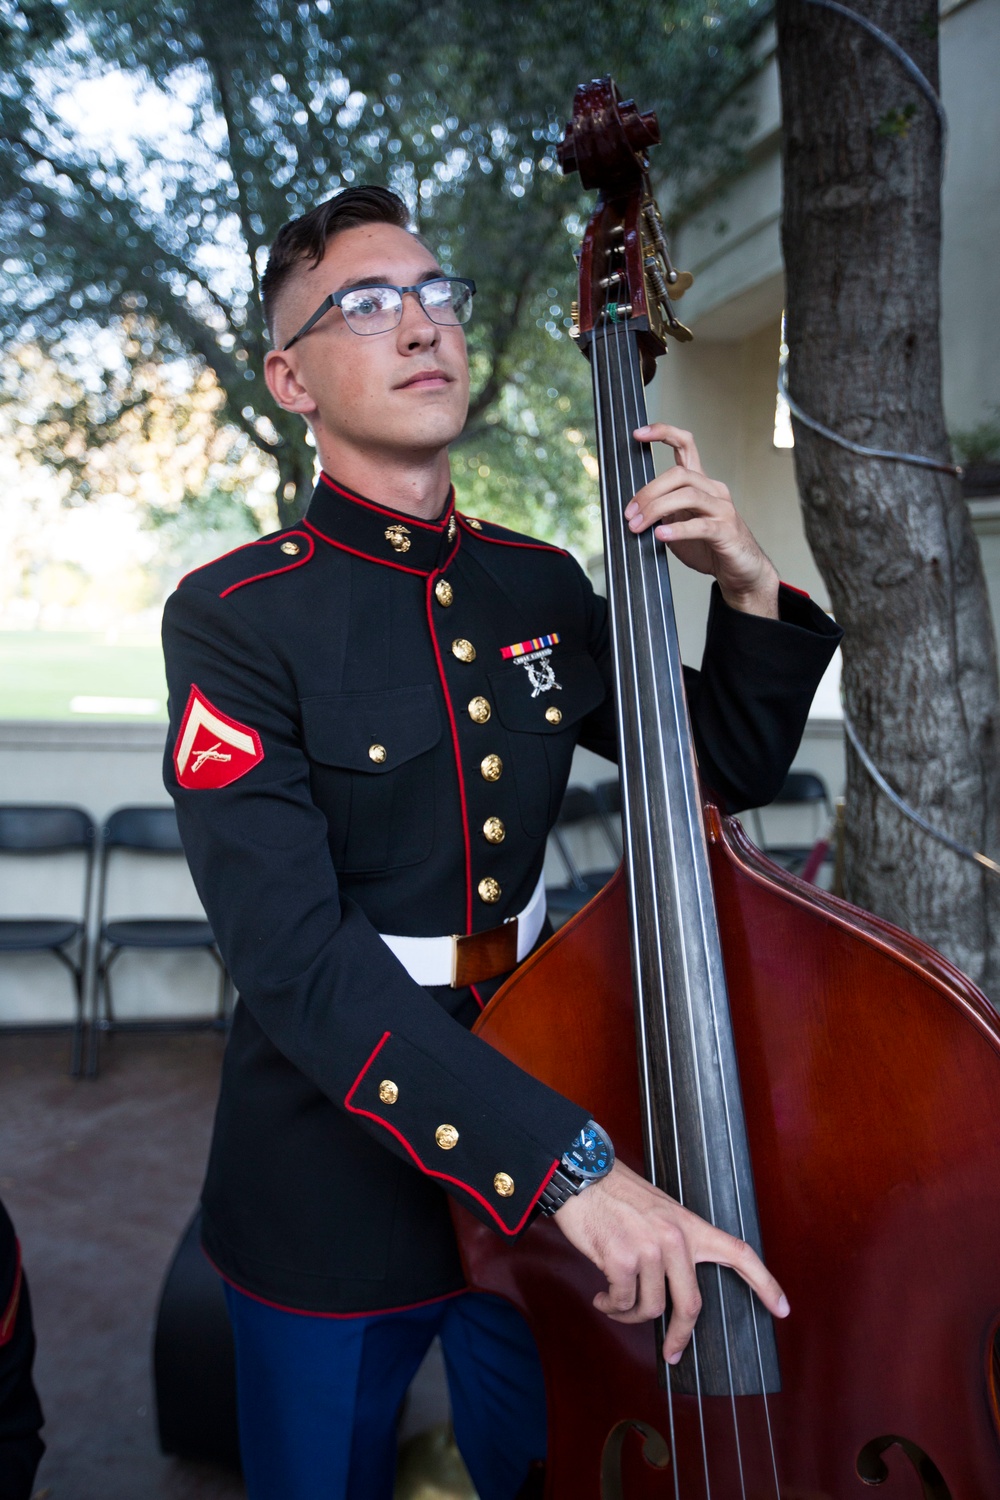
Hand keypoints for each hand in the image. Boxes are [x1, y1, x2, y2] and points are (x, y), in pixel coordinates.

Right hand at [552, 1160, 789, 1363]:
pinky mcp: (621, 1258)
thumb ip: (675, 1242)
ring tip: (614, 1303)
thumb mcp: (659, 1211)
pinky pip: (622, 1301)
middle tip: (671, 1352)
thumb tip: (675, 1284)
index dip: (766, 1284)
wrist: (581, 1175)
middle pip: (691, 1305)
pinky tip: (602, 1297)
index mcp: (689, 1225)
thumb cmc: (616, 1194)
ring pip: (650, 1308)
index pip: (739, 1253)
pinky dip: (611, 1306)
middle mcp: (675, 1238)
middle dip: (679, 1336)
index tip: (783, 1310)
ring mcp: (649, 1249)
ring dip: (629, 1315)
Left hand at [625, 424, 779, 618]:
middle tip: (629, 513)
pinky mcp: (726, 531)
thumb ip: (661, 512)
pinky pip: (700, 526)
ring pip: (687, 495)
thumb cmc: (708, 546)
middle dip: (648, 491)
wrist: (739, 570)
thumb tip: (632, 511)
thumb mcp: (678, 523)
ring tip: (637, 526)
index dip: (663, 433)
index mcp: (700, 483)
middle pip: (679, 473)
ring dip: (656, 509)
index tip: (638, 433)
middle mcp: (713, 490)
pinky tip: (661, 535)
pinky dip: (677, 529)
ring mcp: (722, 509)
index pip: (686, 445)